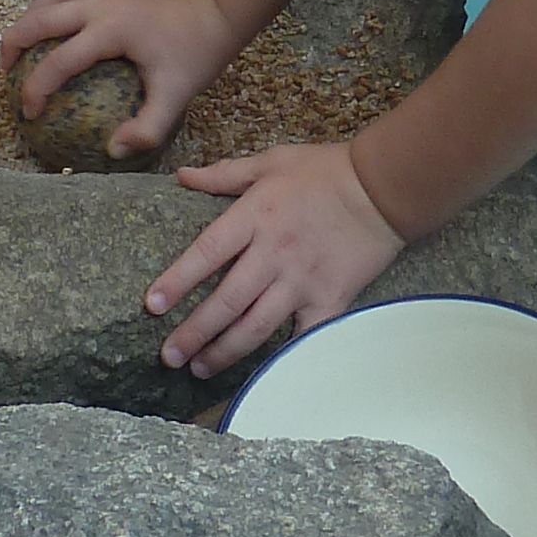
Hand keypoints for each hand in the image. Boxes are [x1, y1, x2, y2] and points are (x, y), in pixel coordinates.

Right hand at [0, 0, 240, 159]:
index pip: (58, 62)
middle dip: (13, 45)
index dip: (36, 89)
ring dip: (28, 20)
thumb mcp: (176, 96)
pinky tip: (52, 23)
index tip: (29, 112)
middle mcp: (99, 5)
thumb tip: (114, 149)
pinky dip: (50, 5)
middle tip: (5, 73)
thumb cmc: (198, 52)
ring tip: (19, 45)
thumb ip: (146, 128)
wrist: (220, 7)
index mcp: (109, 31)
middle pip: (39, 19)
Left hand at [145, 142, 404, 378]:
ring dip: (225, 351)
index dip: (177, 282)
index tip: (152, 307)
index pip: (206, 253)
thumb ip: (224, 174)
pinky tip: (259, 374)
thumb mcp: (271, 161)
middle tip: (168, 356)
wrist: (384, 188)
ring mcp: (302, 281)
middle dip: (194, 332)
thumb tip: (182, 177)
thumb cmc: (325, 172)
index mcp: (255, 217)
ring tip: (200, 368)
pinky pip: (302, 336)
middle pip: (226, 301)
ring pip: (257, 325)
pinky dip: (281, 356)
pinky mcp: (330, 299)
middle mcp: (274, 253)